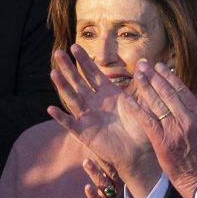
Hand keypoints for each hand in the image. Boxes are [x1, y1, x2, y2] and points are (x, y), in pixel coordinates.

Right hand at [48, 45, 160, 197]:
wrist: (139, 152)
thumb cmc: (140, 127)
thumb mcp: (142, 102)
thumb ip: (142, 84)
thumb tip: (145, 62)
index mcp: (107, 93)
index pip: (93, 73)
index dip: (83, 60)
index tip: (74, 46)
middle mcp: (95, 103)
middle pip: (78, 82)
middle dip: (68, 68)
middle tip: (57, 53)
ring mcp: (88, 117)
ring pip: (72, 98)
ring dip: (62, 86)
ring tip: (53, 73)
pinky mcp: (85, 133)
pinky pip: (70, 124)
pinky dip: (61, 117)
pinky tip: (51, 108)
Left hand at [122, 63, 196, 197]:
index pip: (182, 90)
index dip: (169, 77)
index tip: (159, 66)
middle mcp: (188, 119)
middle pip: (168, 93)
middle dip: (154, 77)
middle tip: (143, 65)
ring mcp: (175, 130)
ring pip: (157, 104)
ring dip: (145, 88)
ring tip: (137, 75)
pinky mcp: (162, 141)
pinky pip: (147, 121)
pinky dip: (137, 109)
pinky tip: (128, 99)